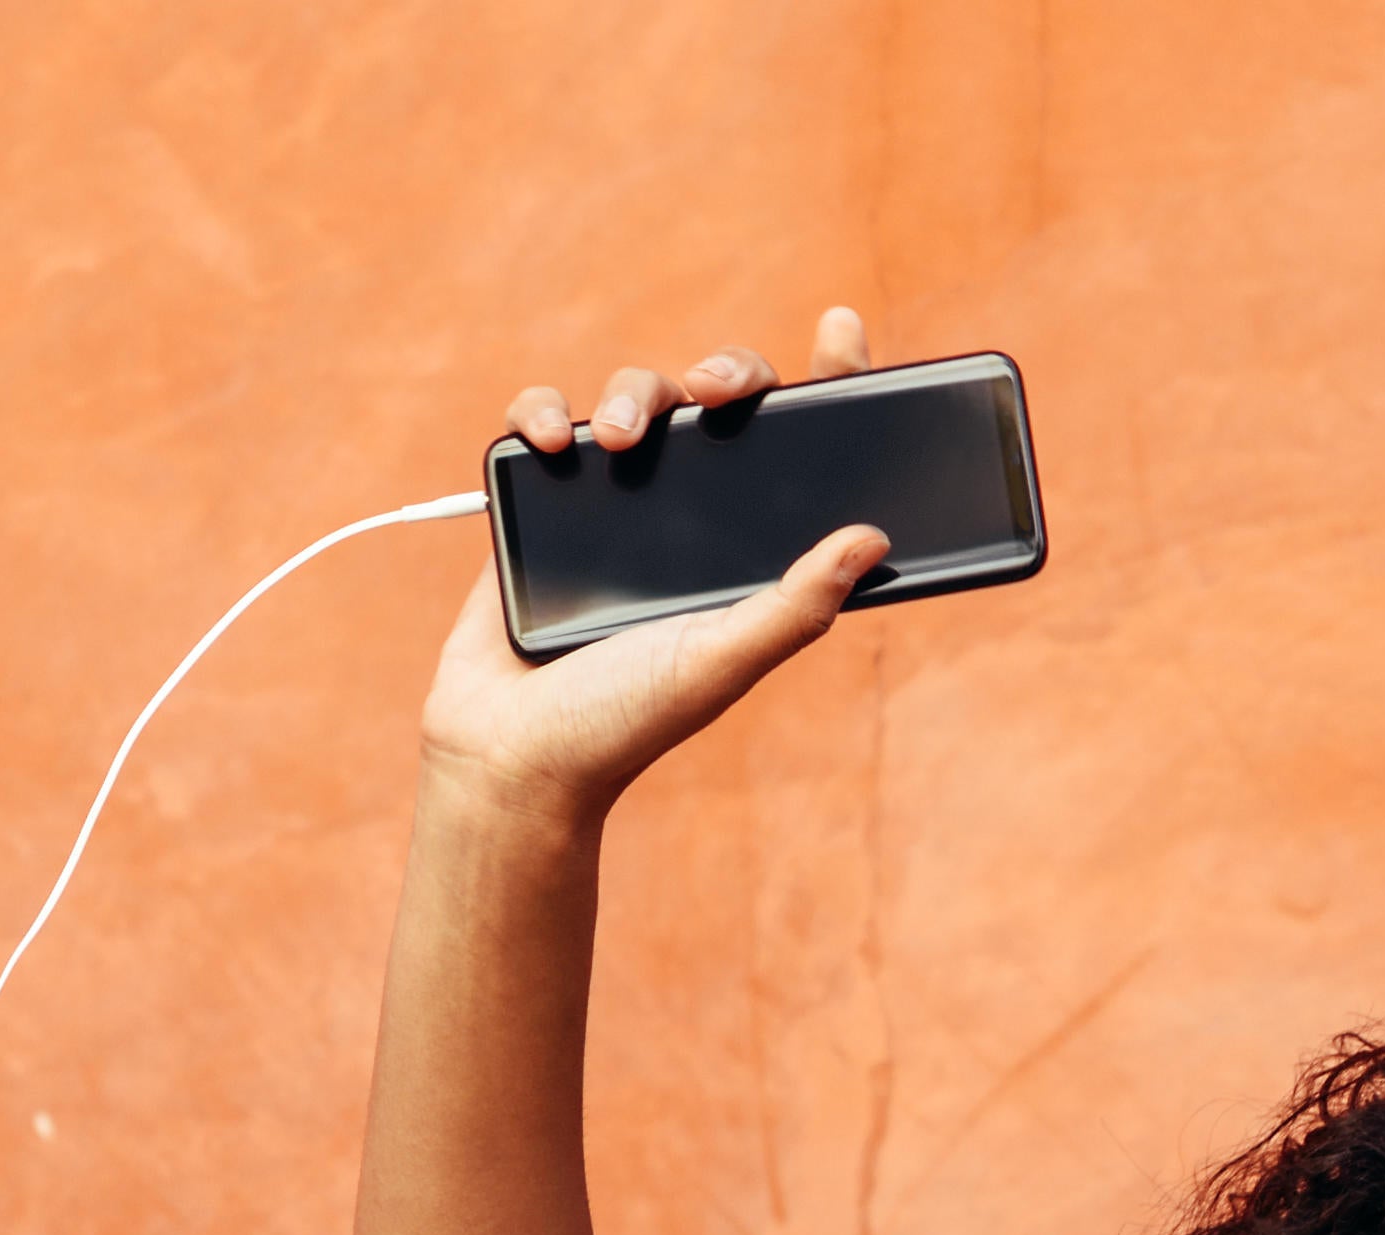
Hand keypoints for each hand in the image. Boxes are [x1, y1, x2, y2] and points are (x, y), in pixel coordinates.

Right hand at [416, 309, 886, 829]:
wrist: (512, 754)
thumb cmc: (624, 722)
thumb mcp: (721, 662)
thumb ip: (796, 607)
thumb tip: (872, 538)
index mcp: (748, 552)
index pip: (801, 451)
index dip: (829, 387)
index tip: (841, 330)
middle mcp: (689, 518)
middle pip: (720, 403)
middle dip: (725, 372)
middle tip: (712, 389)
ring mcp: (615, 503)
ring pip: (638, 398)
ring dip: (634, 394)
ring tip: (620, 442)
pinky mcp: (542, 501)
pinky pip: (544, 422)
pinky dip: (544, 411)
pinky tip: (552, 438)